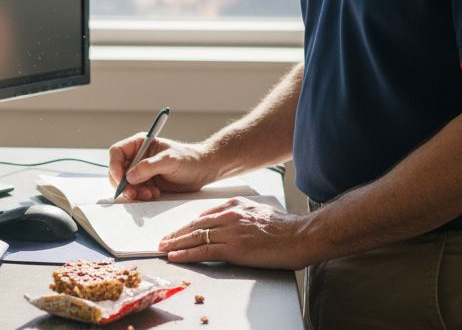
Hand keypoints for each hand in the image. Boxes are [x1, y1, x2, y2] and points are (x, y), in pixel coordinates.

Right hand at [107, 135, 218, 200]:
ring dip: (134, 192)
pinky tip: (154, 194)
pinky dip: (140, 196)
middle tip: (135, 194)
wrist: (203, 171)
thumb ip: (149, 167)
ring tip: (150, 194)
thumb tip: (130, 176)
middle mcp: (137, 157)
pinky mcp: (146, 184)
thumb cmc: (190, 159)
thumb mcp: (170, 160)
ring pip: (125, 184)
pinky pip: (135, 192)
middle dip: (124, 184)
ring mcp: (141, 171)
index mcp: (140, 144)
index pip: (117, 153)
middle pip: (117, 171)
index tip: (121, 180)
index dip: (115, 166)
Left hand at [158, 197, 306, 269]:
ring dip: (176, 243)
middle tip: (162, 240)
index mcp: (234, 205)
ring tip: (163, 248)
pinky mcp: (233, 248)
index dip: (187, 224)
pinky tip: (175, 256)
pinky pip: (203, 250)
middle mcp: (229, 215)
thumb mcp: (258, 211)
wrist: (299, 235)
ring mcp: (230, 231)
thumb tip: (226, 221)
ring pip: (195, 237)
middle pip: (195, 225)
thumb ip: (240, 213)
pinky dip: (186, 253)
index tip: (178, 230)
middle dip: (176, 233)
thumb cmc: (284, 227)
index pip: (203, 215)